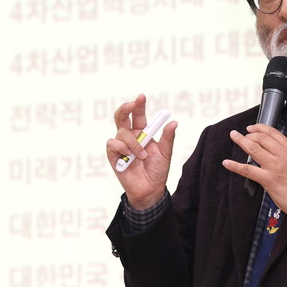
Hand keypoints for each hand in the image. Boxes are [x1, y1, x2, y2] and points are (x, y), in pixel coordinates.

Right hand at [106, 94, 176, 209]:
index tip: (141, 97)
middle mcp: (130, 137)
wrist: (150, 189)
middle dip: (125, 108)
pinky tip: (129, 156)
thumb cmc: (157, 170)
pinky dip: (122, 147)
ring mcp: (121, 146)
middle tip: (132, 104)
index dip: (138, 105)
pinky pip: (112, 144)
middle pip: (121, 116)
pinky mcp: (113, 156)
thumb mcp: (166, 153)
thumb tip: (173, 122)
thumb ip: (168, 138)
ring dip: (134, 143)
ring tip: (142, 156)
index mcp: (142, 133)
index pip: (138, 115)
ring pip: (121, 132)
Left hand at [222, 124, 286, 219]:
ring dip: (241, 141)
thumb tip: (269, 150)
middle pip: (262, 138)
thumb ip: (285, 154)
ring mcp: (275, 167)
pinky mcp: (268, 180)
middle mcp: (283, 155)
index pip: (273, 133)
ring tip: (234, 136)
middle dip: (249, 134)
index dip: (259, 128)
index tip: (251, 128)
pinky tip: (227, 163)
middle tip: (240, 135)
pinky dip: (235, 165)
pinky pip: (248, 170)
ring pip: (254, 149)